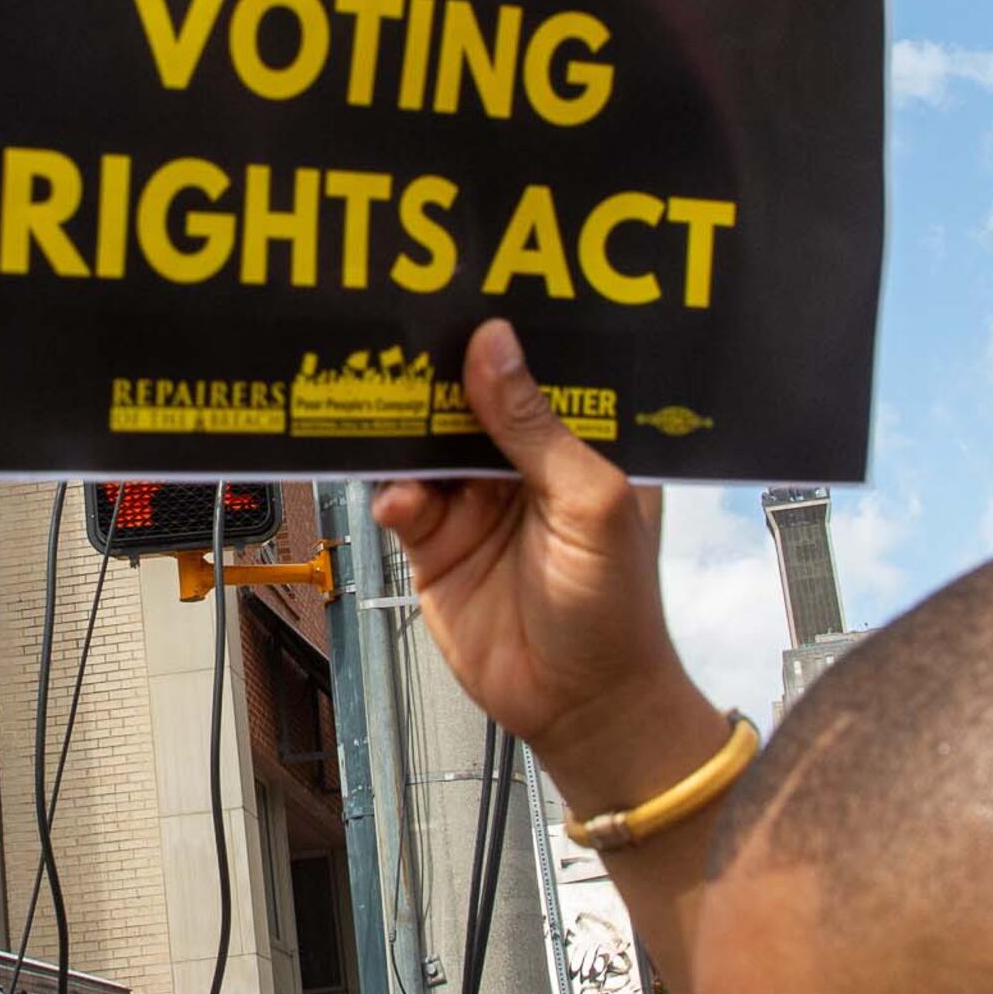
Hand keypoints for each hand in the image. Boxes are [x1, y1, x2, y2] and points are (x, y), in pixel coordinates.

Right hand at [373, 321, 723, 815]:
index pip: (538, 370)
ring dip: (404, 427)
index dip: (506, 335)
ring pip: (426, 443)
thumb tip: (493, 343)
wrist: (579, 706)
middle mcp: (523, 461)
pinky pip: (401, 501)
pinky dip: (392, 494)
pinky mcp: (435, 543)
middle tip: (401, 329)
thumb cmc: (613, 606)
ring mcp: (475, 500)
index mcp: (579, 439)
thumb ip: (534, 426)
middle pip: (471, 398)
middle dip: (440, 372)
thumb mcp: (588, 502)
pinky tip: (401, 502)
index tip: (467, 288)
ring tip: (379, 397)